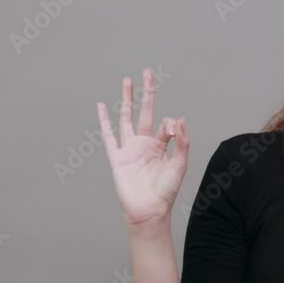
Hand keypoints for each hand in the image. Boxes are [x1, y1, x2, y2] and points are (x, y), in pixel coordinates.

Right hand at [97, 68, 189, 226]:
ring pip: (126, 118)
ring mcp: (129, 148)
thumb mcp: (180, 165)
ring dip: (127, 99)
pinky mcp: (117, 156)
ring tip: (127, 80)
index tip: (175, 130)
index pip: (166, 125)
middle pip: (145, 111)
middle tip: (147, 72)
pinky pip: (109, 136)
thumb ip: (182, 142)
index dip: (171, 126)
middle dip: (146, 93)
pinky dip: (104, 121)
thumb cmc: (166, 191)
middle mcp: (145, 143)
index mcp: (161, 145)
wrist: (149, 210)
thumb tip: (179, 118)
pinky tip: (101, 106)